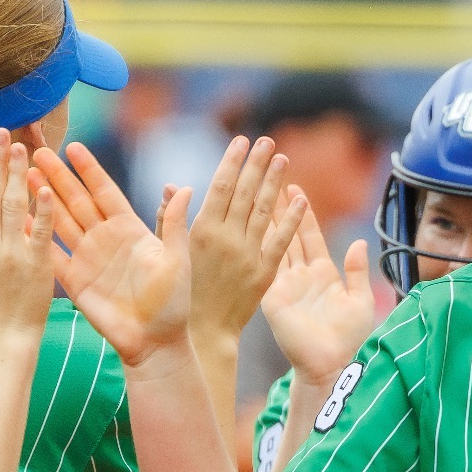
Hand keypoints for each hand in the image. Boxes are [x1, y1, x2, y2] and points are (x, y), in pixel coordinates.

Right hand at [31, 142, 191, 366]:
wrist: (155, 342)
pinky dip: (35, 237)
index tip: (73, 147)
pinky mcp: (74, 280)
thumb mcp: (176, 259)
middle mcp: (105, 239)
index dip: (89, 170)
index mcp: (130, 229)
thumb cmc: (173, 303)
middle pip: (76, 200)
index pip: (105, 191)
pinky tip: (18, 219)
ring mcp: (87, 258)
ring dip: (42, 199)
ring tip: (23, 175)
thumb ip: (174, 223)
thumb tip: (181, 187)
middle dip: (57, 176)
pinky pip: (51, 254)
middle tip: (36, 151)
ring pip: (60, 221)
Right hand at [187, 136, 307, 340]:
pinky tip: (301, 199)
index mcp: (201, 231)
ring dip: (275, 183)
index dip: (233, 162)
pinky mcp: (264, 273)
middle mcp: (226, 239)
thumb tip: (175, 187)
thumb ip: (171, 218)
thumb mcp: (170, 253)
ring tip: (282, 158)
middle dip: (256, 164)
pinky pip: (281, 241)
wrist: (203, 330)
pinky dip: (292, 219)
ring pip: (265, 211)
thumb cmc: (182, 289)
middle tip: (267, 140)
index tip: (241, 140)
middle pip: (246, 193)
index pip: (221, 187)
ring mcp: (247, 256)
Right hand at [262, 205, 375, 384]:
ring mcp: (285, 285)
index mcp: (323, 274)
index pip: (310, 236)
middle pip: (288, 234)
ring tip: (257, 196)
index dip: (304, 213)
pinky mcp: (273, 298)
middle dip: (280, 208)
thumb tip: (359, 243)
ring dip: (267, 221)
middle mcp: (301, 276)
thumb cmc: (350, 338)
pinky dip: (259, 246)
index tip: (295, 188)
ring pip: (274, 245)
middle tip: (270, 182)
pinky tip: (250, 227)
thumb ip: (357, 272)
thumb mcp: (361, 300)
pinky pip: (266, 267)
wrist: (332, 364)